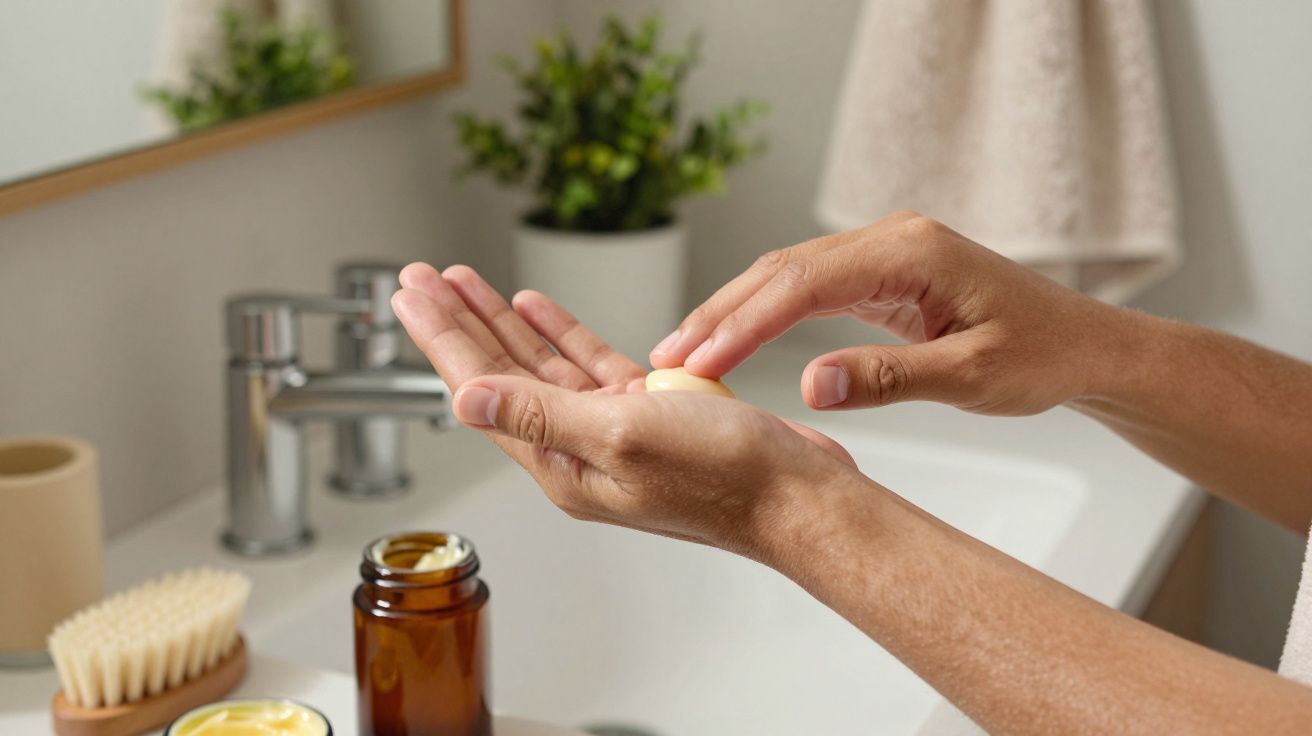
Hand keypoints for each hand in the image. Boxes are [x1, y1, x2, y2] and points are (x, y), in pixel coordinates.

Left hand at [390, 264, 857, 556]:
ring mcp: (612, 431)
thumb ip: (540, 415)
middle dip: (458, 322)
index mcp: (559, 463)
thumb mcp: (623, 437)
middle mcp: (577, 449)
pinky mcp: (649, 414)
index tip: (408, 293)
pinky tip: (536, 307)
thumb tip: (464, 400)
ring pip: (539, 366)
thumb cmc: (727, 478)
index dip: (441, 337)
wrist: (798, 497)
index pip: (479, 389)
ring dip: (502, 322)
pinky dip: (561, 333)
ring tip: (465, 282)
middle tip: (420, 278)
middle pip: (498, 374)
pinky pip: (588, 367)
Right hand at [650, 211, 1132, 415]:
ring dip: (734, 313)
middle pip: (782, 271)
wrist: (1085, 345)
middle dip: (720, 313)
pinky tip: (734, 340)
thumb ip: (890, 378)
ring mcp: (884, 253)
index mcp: (911, 251)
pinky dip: (764, 315)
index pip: (803, 283)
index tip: (698, 362)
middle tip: (665, 359)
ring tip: (683, 352)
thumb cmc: (1042, 356)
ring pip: (787, 276)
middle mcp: (891, 239)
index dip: (744, 324)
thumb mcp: (972, 376)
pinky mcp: (882, 274)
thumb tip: (810, 386)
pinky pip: (808, 289)